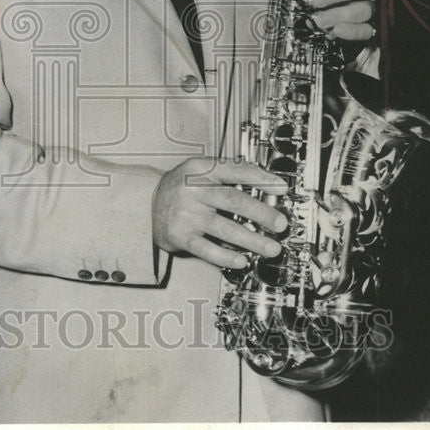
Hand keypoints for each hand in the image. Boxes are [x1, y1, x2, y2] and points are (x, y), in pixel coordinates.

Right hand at [152, 157, 289, 268]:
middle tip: (280, 224)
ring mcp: (186, 214)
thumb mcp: (202, 172)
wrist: (148, 203)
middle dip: (261, 213)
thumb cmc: (184, 188)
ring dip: (252, 240)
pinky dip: (227, 256)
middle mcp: (192, 190)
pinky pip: (207, 249)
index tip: (281, 188)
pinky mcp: (180, 236)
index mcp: (201, 169)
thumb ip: (229, 177)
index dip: (260, 178)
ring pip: (224, 228)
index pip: (235, 170)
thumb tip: (267, 192)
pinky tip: (243, 260)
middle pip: (232, 200)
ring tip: (271, 248)